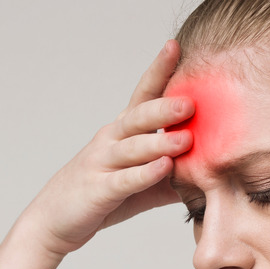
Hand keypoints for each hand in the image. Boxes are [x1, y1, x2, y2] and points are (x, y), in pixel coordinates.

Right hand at [24, 40, 193, 255]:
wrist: (54, 221)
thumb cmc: (102, 196)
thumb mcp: (142, 182)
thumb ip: (174, 174)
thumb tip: (215, 169)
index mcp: (122, 132)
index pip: (142, 95)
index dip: (158, 71)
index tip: (175, 46)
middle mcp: (110, 140)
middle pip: (138, 117)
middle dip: (164, 107)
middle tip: (192, 102)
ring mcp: (101, 164)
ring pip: (131, 147)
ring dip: (159, 142)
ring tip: (186, 138)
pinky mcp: (98, 190)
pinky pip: (123, 181)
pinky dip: (144, 174)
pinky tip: (163, 168)